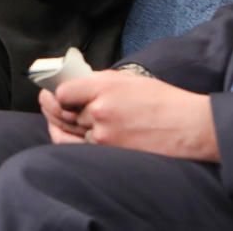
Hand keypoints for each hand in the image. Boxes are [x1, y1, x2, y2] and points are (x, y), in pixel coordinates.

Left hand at [39, 71, 219, 161]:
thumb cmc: (164, 102)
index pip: (64, 90)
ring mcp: (103, 134)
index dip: (58, 91)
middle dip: (52, 106)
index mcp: (107, 85)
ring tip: (52, 115)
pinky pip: (78, 147)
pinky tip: (64, 133)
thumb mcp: (132, 80)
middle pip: (62, 111)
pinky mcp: (109, 152)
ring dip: (60, 123)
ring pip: (68, 130)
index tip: (56, 90)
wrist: (188, 127)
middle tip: (45, 100)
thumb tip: (79, 85)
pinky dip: (70, 140)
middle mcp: (100, 109)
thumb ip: (102, 82)